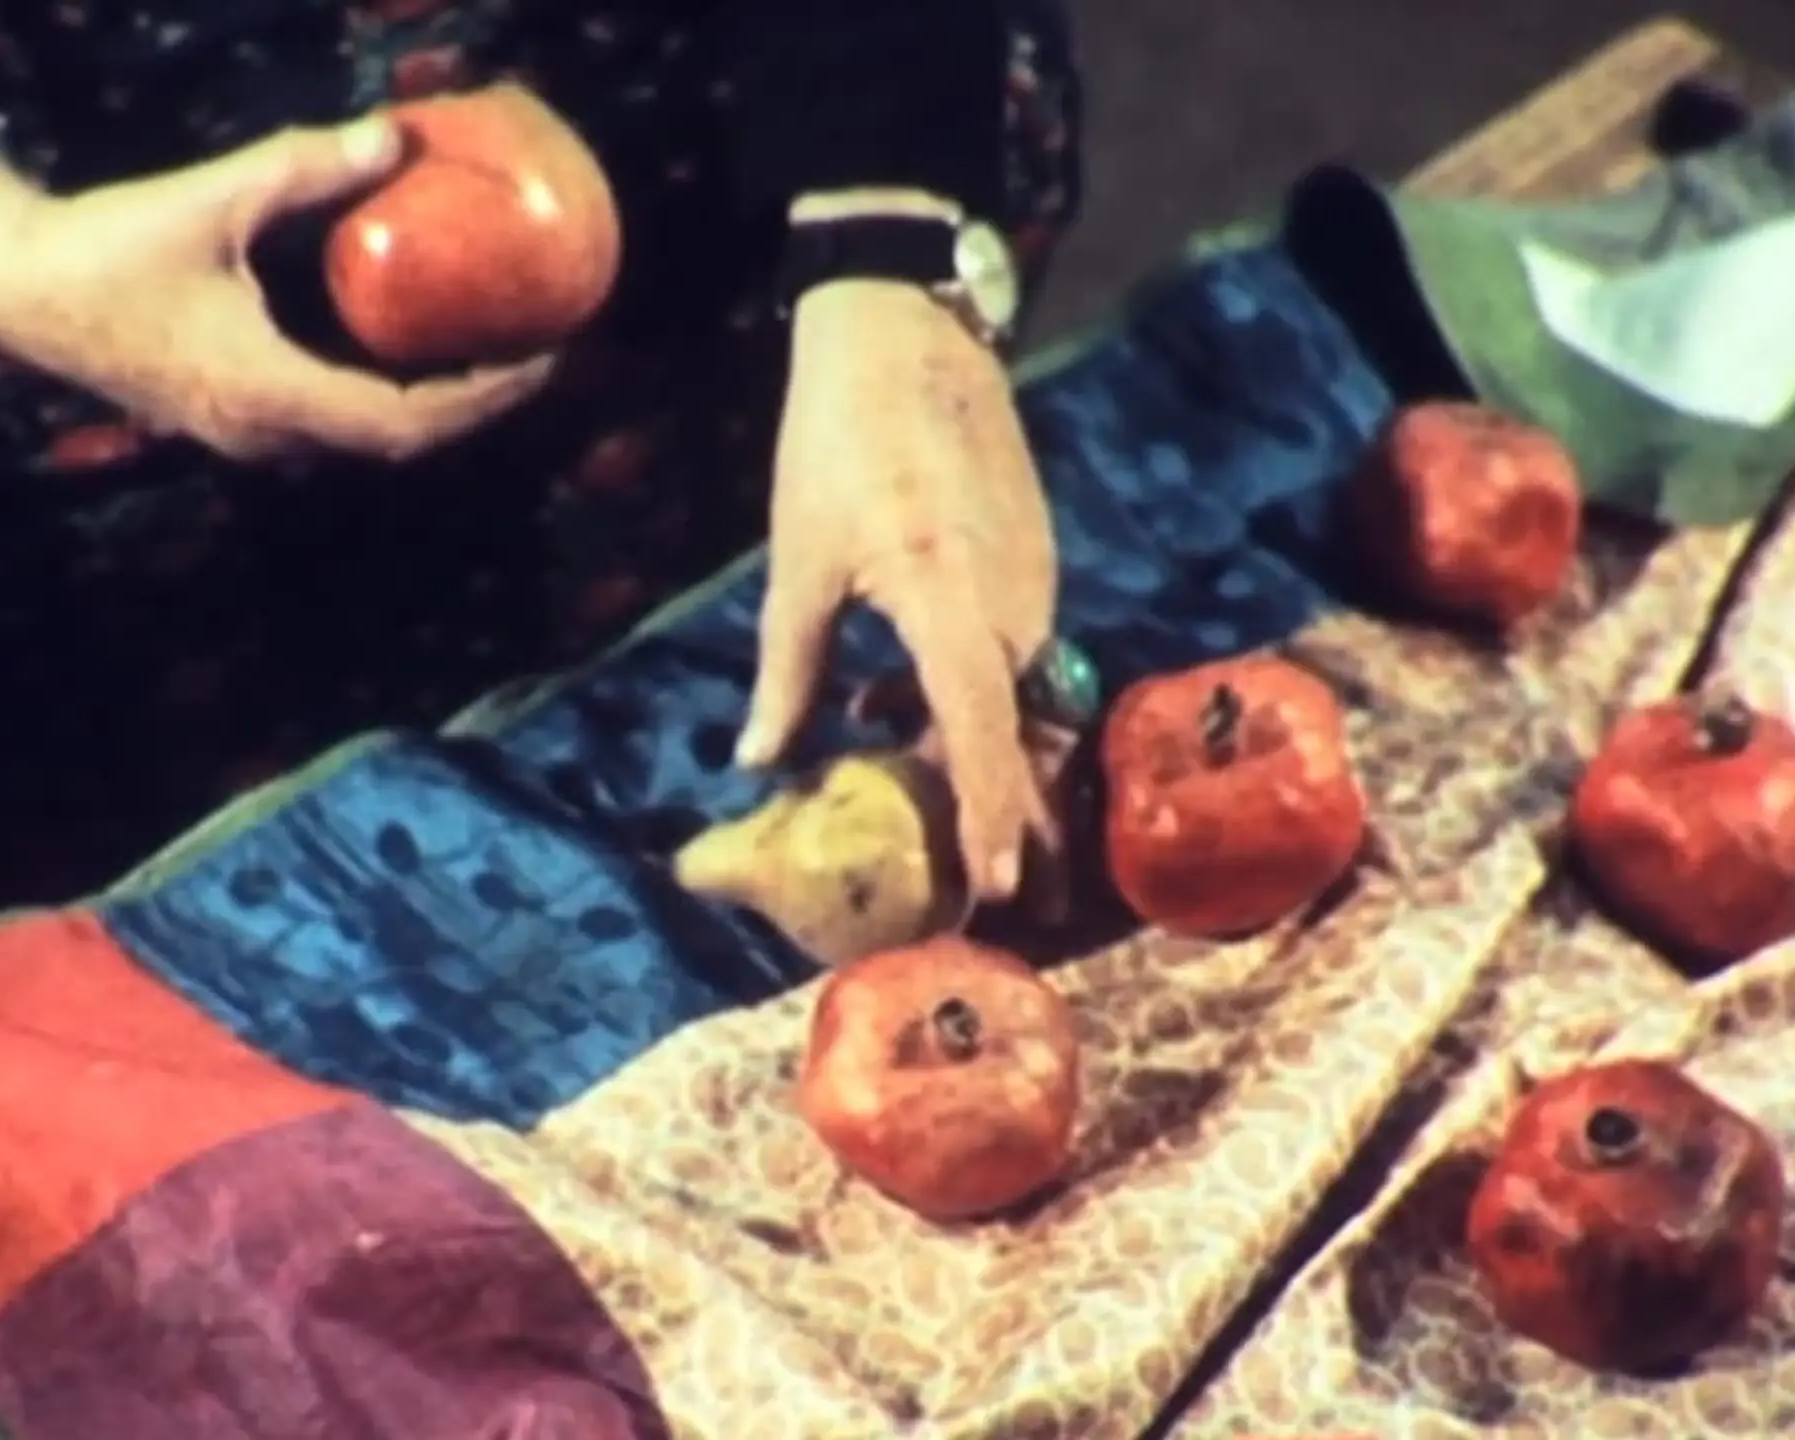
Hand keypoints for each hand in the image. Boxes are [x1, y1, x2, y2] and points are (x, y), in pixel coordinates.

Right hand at [0, 119, 548, 462]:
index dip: (483, 399)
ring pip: (367, 437)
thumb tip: (397, 134)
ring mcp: (247, 434)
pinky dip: (389, 395)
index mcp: (269, 394)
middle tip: (535, 347)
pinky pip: (335, 422)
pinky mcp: (234, 418)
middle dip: (474, 401)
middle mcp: (266, 433)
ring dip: (434, 404)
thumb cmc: (106, 243)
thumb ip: (307, 167)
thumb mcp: (213, 197)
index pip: (407, 422)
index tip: (541, 358)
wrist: (12, 284)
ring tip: (493, 351)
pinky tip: (419, 349)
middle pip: (401, 439)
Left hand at [738, 278, 1057, 901]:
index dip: (987, 817)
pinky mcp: (1035, 564)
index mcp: (948, 602)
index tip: (998, 891)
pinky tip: (894, 706)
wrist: (908, 337)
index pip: (979, 733)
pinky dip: (971, 698)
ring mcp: (1034, 582)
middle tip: (1000, 898)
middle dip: (1008, 820)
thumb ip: (789, 671)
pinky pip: (1014, 656)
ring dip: (977, 755)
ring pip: (1016, 698)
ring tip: (929, 811)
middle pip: (1016, 736)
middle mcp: (1012, 603)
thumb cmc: (836, 444)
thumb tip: (760, 764)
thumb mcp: (798, 562)